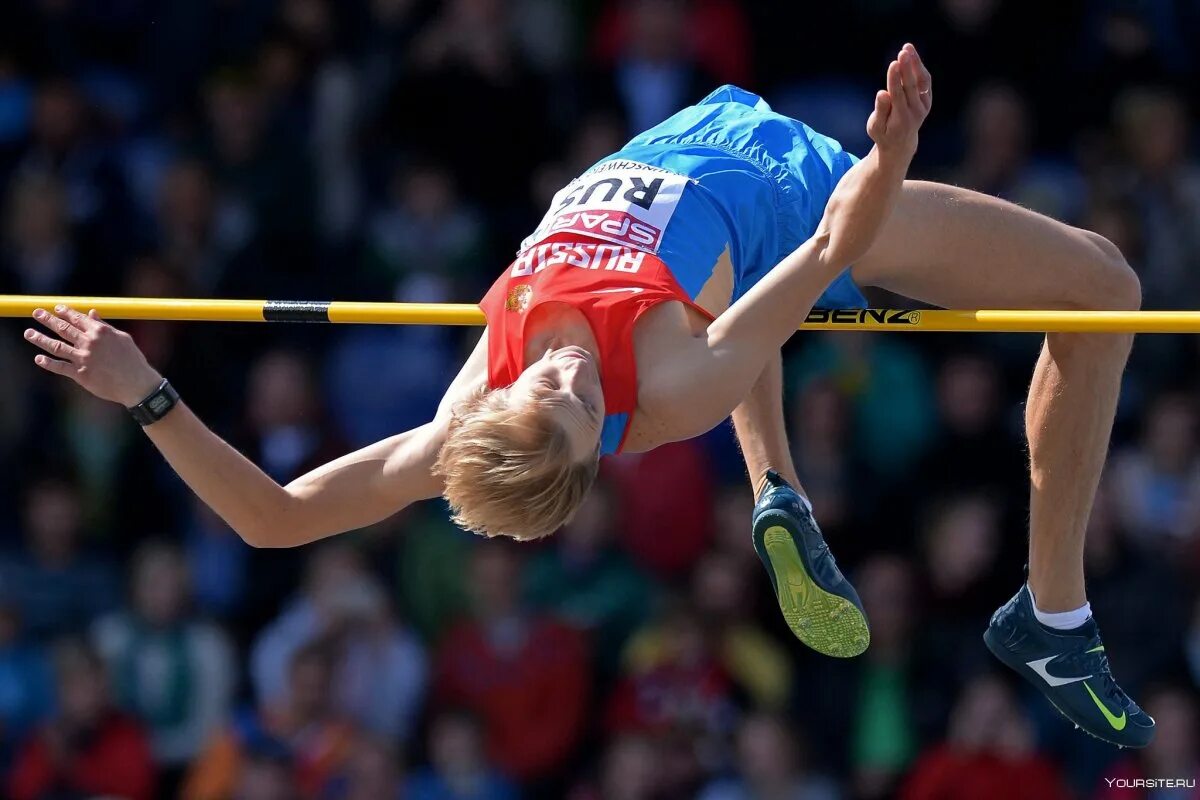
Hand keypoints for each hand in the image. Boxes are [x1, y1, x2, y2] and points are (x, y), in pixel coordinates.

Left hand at [24, 305, 162, 406]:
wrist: (136, 383)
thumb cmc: (133, 360)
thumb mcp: (122, 338)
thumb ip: (105, 326)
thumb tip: (92, 313)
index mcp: (100, 332)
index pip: (78, 318)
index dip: (65, 312)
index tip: (56, 308)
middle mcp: (89, 343)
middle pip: (63, 328)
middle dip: (48, 319)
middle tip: (36, 313)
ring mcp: (83, 358)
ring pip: (56, 346)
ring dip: (40, 339)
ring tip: (29, 333)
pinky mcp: (80, 374)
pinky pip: (60, 367)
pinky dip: (48, 363)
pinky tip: (38, 359)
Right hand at [866, 43, 931, 155]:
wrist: (900, 143)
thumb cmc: (883, 133)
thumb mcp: (875, 127)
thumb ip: (880, 111)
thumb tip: (882, 93)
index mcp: (902, 119)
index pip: (899, 95)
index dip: (896, 79)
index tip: (893, 64)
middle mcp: (916, 111)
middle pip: (912, 86)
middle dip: (907, 68)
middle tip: (903, 52)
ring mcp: (924, 105)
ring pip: (922, 81)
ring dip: (915, 63)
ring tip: (907, 47)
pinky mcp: (927, 99)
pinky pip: (924, 81)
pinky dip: (918, 67)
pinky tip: (911, 54)